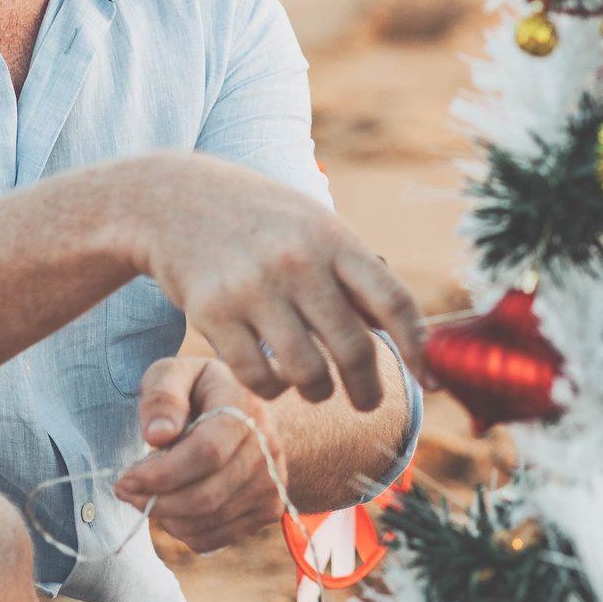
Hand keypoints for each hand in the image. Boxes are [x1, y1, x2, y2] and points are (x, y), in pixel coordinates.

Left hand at [113, 358, 286, 553]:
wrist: (252, 417)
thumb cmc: (202, 393)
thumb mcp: (176, 374)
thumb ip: (163, 395)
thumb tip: (158, 434)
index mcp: (244, 407)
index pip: (207, 452)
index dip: (163, 473)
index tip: (125, 479)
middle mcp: (266, 449)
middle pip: (206, 496)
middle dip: (156, 501)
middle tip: (126, 491)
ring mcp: (271, 483)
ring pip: (207, 521)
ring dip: (166, 516)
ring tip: (150, 494)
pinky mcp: (267, 510)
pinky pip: (216, 538)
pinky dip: (184, 531)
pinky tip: (174, 507)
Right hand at [121, 153, 425, 409]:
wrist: (172, 198)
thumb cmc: (258, 219)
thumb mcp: (313, 225)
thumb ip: (354, 274)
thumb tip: (407, 332)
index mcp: (333, 237)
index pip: (393, 301)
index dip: (417, 348)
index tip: (430, 380)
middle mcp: (298, 261)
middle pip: (354, 349)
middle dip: (368, 389)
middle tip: (368, 403)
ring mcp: (254, 288)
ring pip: (308, 372)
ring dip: (318, 391)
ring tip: (316, 387)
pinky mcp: (213, 312)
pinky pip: (258, 376)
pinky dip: (272, 387)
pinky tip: (274, 377)